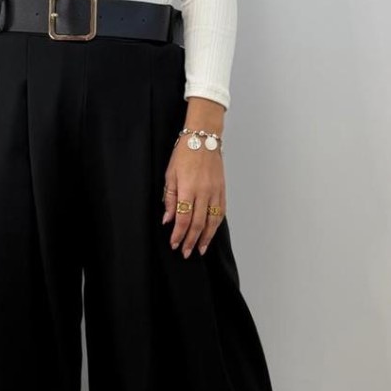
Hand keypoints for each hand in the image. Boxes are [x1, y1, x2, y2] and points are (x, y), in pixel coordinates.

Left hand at [162, 137, 226, 256]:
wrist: (204, 138)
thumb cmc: (184, 153)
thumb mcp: (170, 174)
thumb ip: (170, 198)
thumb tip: (168, 219)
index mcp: (188, 188)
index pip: (183, 218)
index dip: (179, 234)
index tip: (174, 244)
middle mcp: (203, 192)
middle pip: (198, 223)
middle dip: (191, 240)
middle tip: (186, 252)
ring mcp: (215, 192)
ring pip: (212, 221)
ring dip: (206, 237)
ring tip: (201, 249)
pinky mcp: (222, 190)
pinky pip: (221, 212)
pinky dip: (216, 225)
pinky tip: (211, 232)